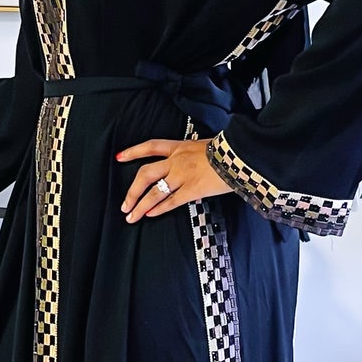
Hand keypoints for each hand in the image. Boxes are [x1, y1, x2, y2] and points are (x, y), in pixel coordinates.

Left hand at [116, 137, 233, 221]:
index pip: (151, 146)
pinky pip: (171, 201)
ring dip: (140, 205)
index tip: (119, 157)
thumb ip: (191, 154)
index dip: (133, 151)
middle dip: (132, 190)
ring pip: (154, 192)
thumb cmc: (228, 150)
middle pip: (145, 174)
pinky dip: (158, 209)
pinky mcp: (193, 189)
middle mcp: (177, 160)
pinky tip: (149, 214)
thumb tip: (185, 165)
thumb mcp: (204, 145)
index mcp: (179, 146)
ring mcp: (183, 175)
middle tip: (124, 203)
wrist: (241, 154)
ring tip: (131, 216)